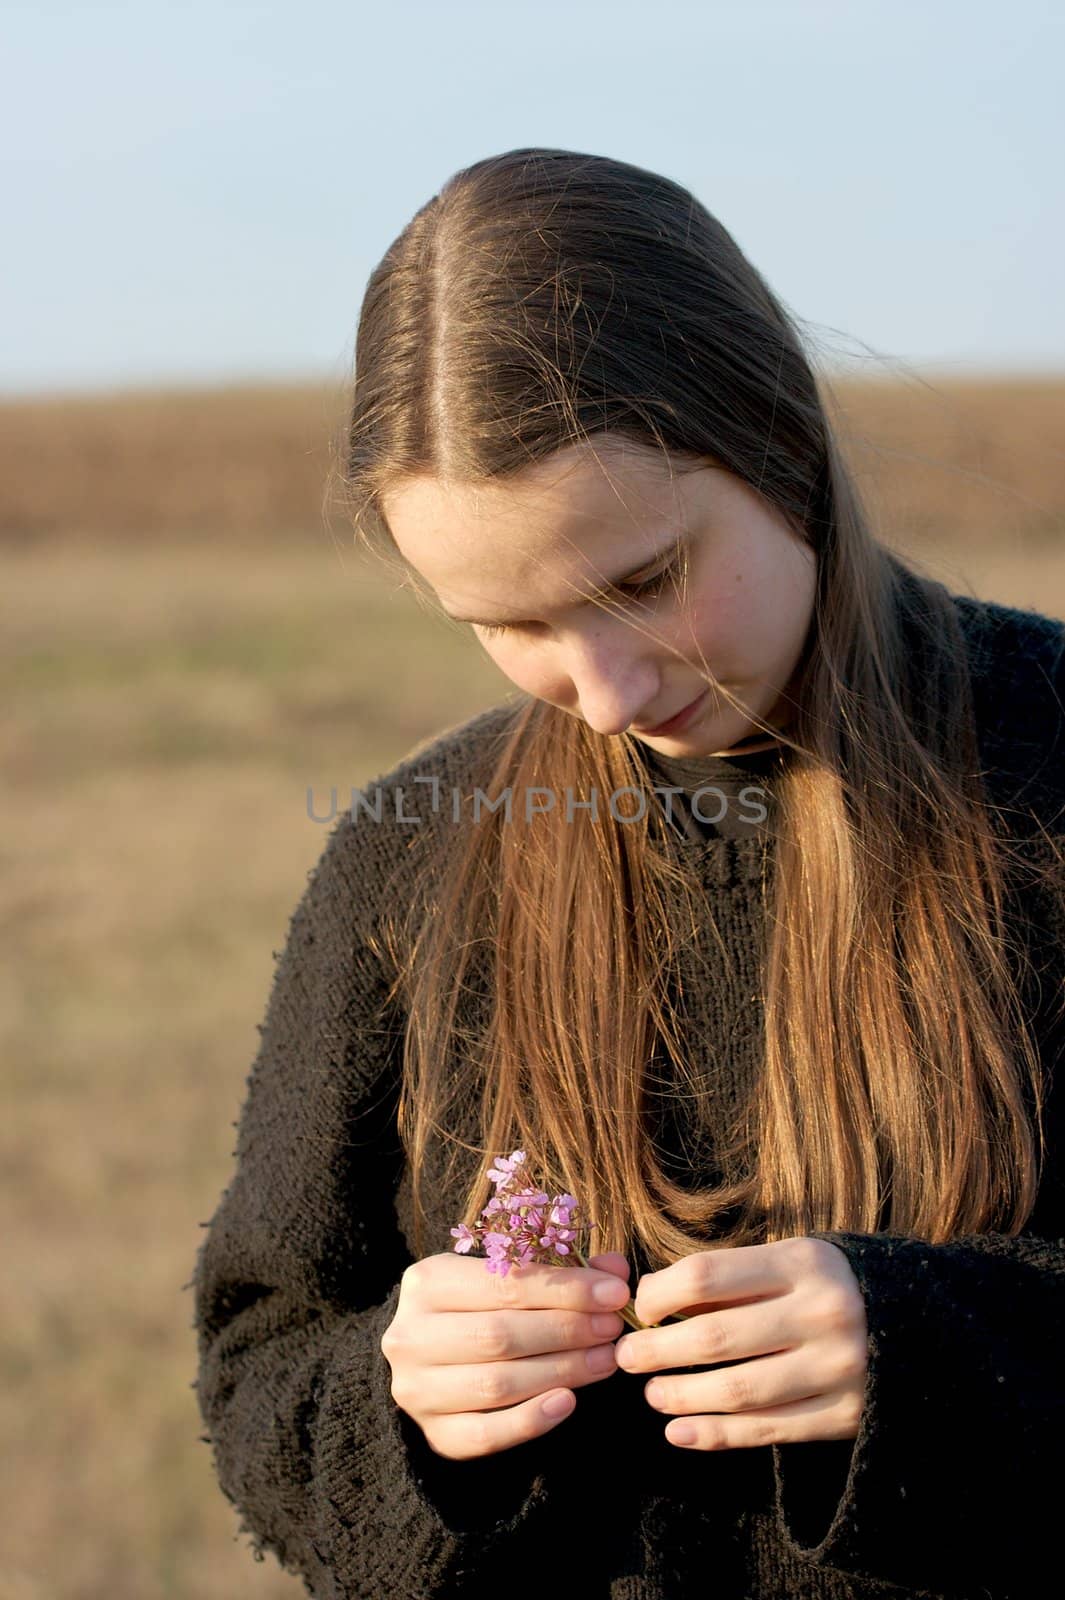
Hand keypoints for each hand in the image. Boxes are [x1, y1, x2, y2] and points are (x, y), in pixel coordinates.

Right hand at [381, 1250, 631, 1459]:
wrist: (431, 1361)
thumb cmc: (478, 1309)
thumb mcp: (505, 1279)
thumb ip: (558, 1273)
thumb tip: (614, 1269)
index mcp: (427, 1282)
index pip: (503, 1283)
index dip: (565, 1289)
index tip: (614, 1293)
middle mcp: (410, 1335)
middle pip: (499, 1334)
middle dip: (567, 1330)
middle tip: (612, 1328)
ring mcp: (416, 1389)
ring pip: (496, 1384)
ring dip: (561, 1371)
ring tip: (605, 1360)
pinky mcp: (433, 1434)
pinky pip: (486, 1434)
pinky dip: (531, 1420)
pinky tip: (568, 1401)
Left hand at [615, 1236, 867, 1449]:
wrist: (922, 1325)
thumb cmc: (830, 1286)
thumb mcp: (791, 1261)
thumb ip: (731, 1280)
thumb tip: (653, 1300)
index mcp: (804, 1262)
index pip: (706, 1277)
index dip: (658, 1296)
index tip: (639, 1309)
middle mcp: (823, 1313)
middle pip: (714, 1337)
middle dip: (657, 1351)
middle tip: (626, 1358)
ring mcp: (838, 1368)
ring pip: (737, 1391)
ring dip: (680, 1396)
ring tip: (652, 1394)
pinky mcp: (846, 1415)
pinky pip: (767, 1430)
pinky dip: (716, 1435)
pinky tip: (680, 1433)